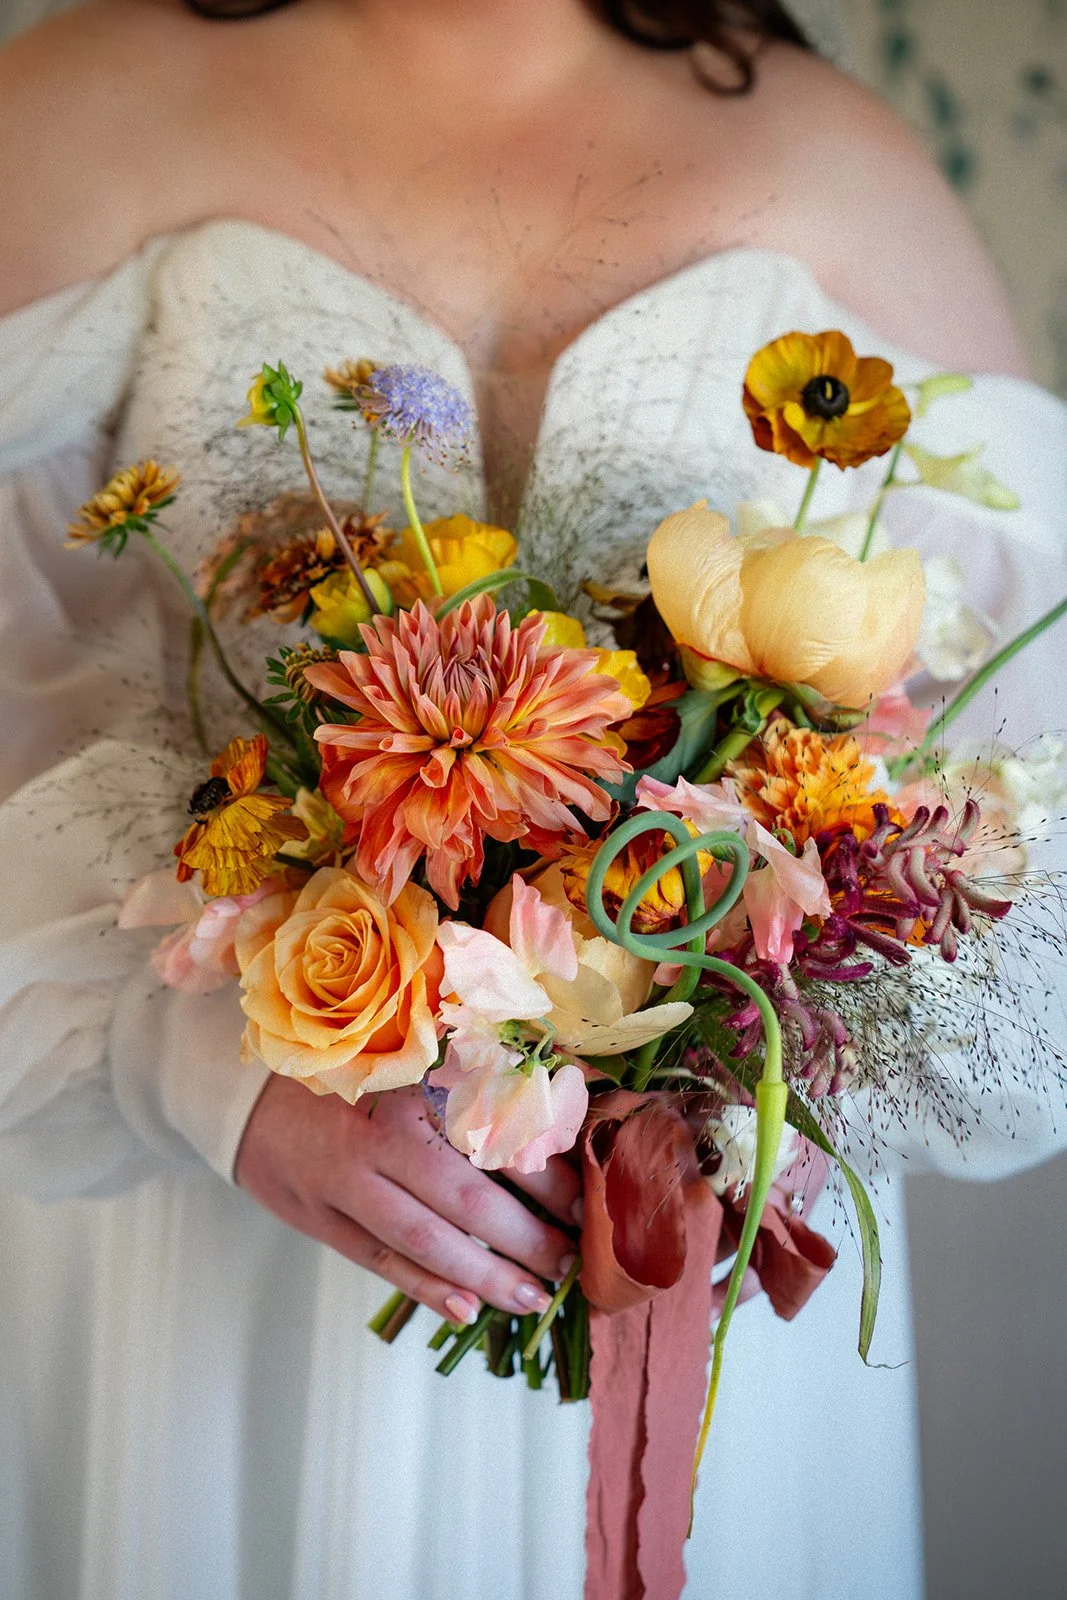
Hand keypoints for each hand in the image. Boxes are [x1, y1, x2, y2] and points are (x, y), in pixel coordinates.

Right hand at [234, 1076, 582, 1325]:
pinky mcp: (321, 1220)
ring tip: (532, 1297)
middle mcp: (380, 1135)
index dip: (545, 1177)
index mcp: (411, 1086)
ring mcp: (345, 1183)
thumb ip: (488, 1077)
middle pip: (464, 1198)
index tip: (583, 1204)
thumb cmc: (350, 1074)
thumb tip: (573, 1091)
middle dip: (524, 1238)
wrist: (250, 1094)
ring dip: (484, 1275)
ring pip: (423, 1240)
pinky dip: (426, 1289)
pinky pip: (381, 1262)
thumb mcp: (414, 1058)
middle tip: (567, 1264)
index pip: (490, 1138)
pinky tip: (466, 1309)